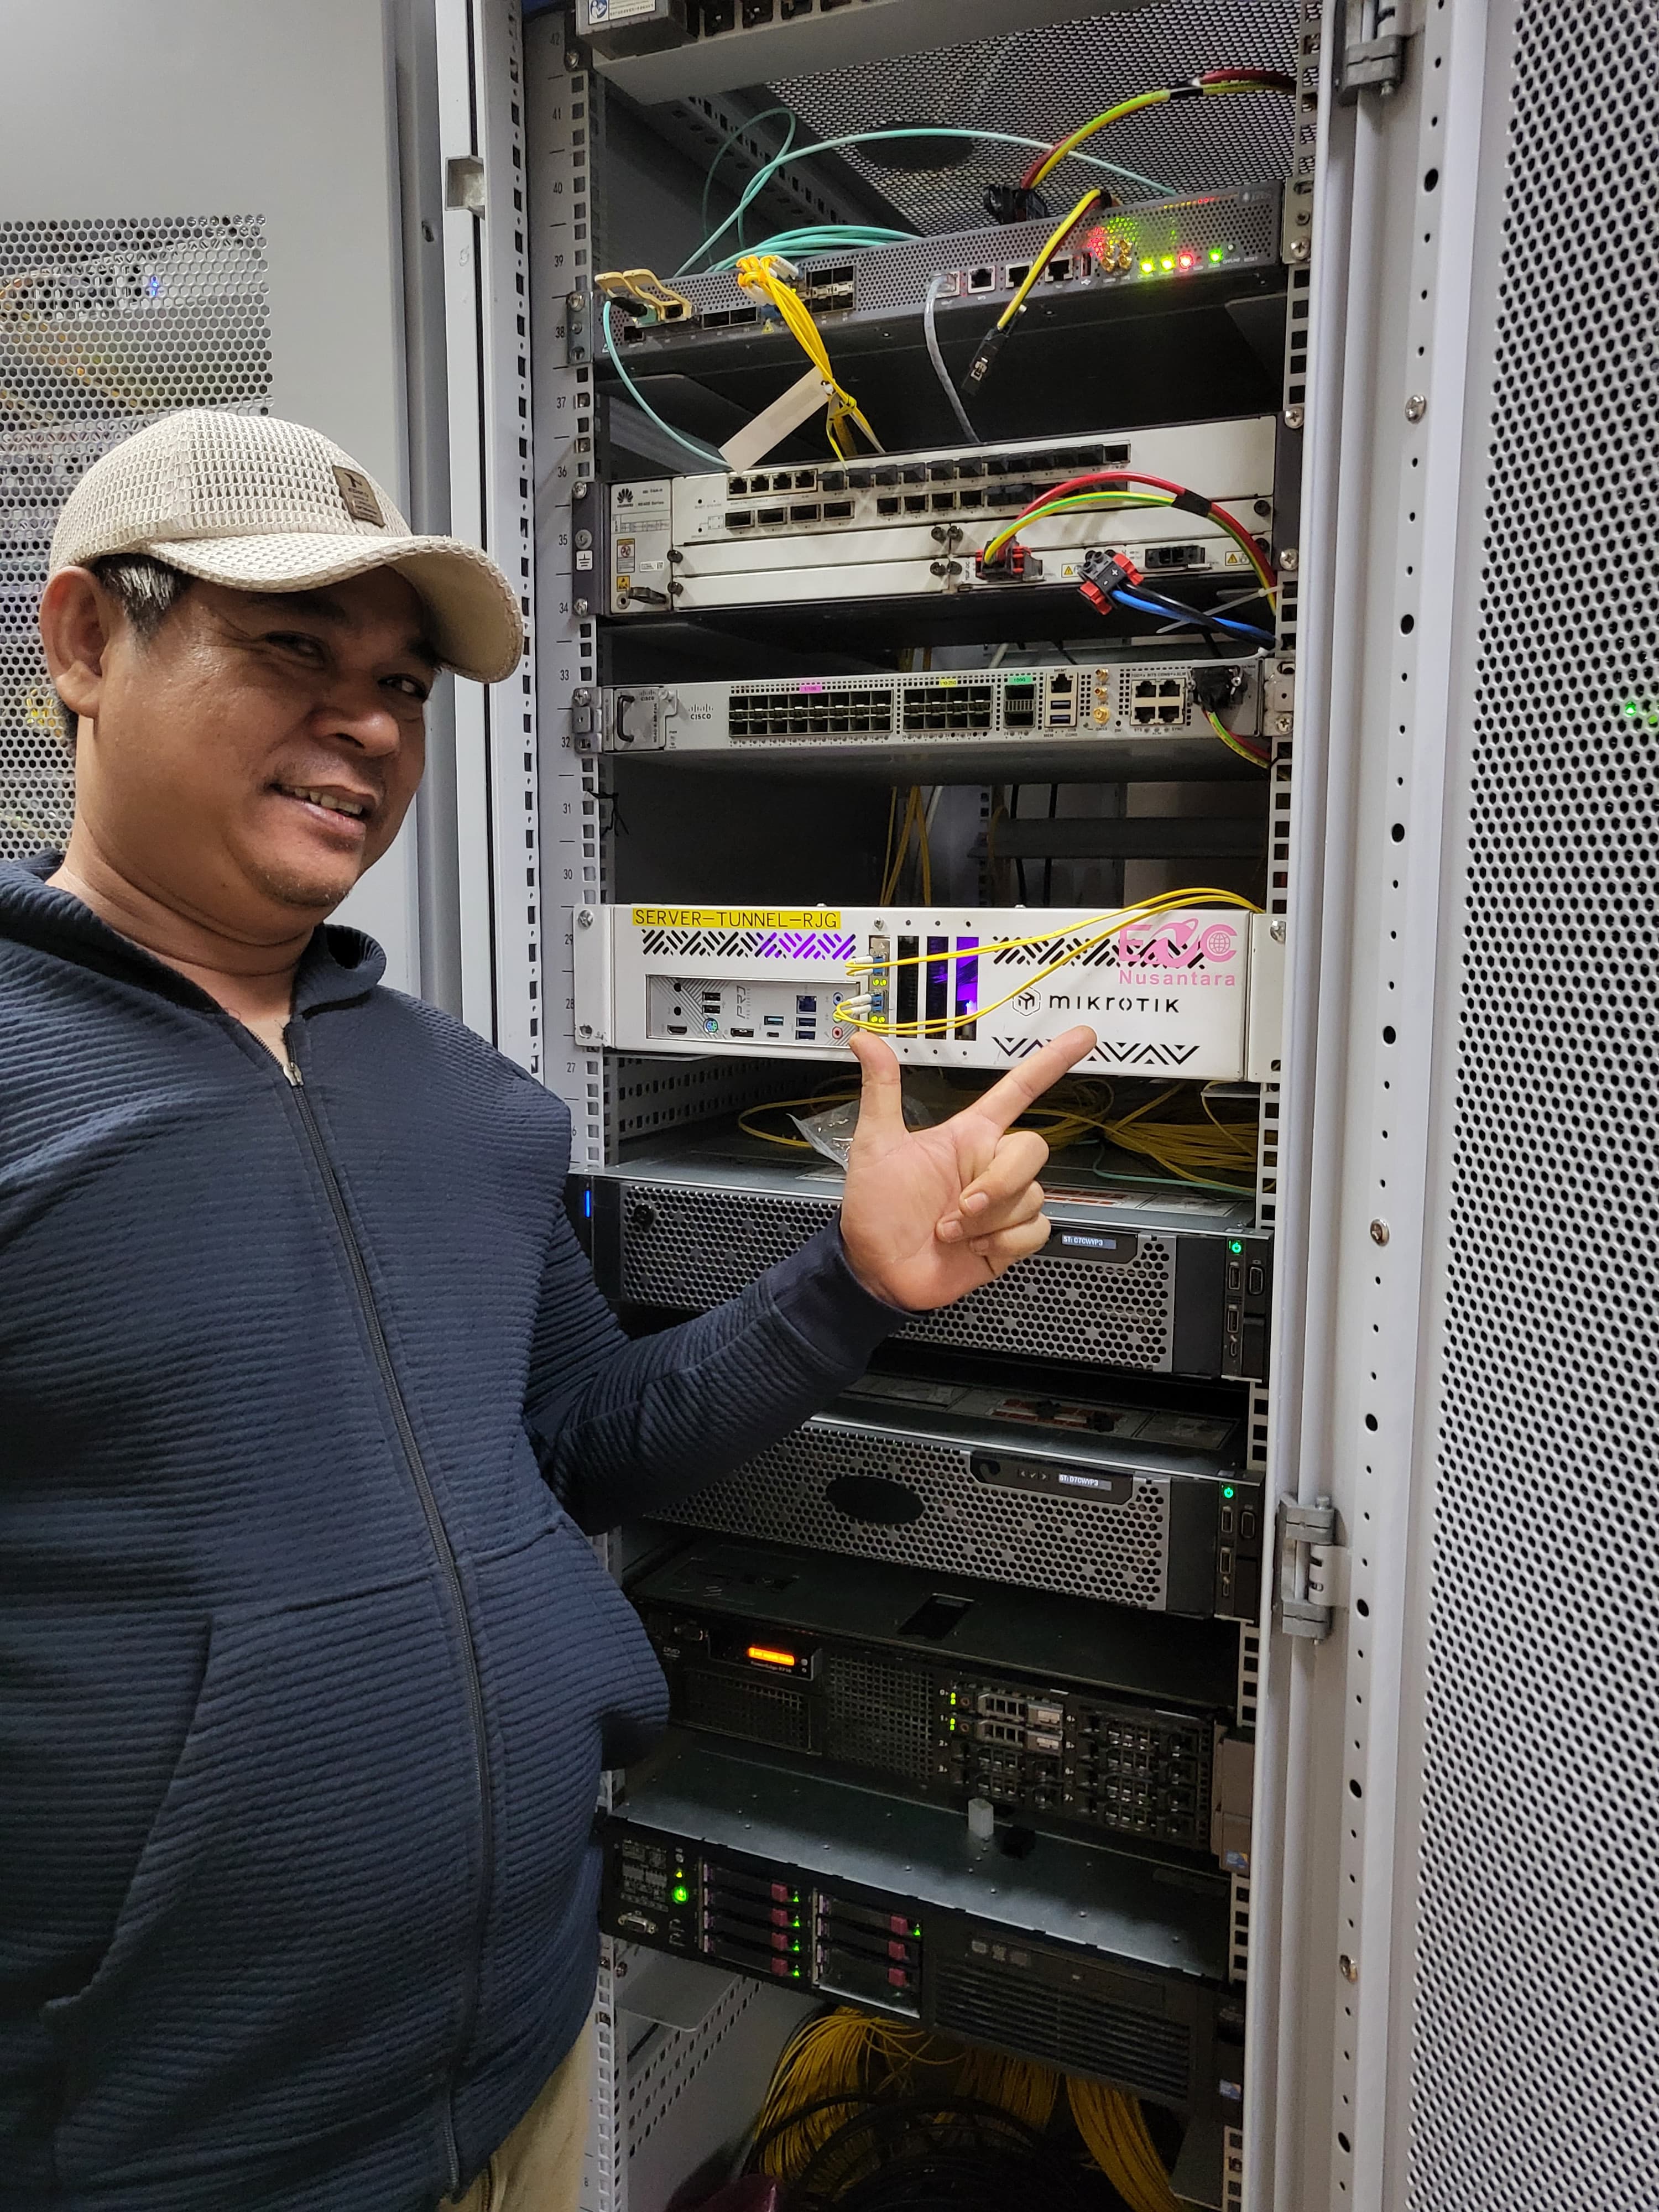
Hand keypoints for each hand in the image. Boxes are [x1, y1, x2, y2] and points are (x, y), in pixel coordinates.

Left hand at [838, 1025, 1097, 1310]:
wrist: (879, 1270)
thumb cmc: (876, 1208)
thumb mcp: (876, 1144)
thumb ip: (881, 1089)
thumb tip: (864, 1039)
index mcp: (968, 1136)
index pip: (1018, 1091)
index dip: (1049, 1062)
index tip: (1082, 1036)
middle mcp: (991, 1166)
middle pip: (1033, 1149)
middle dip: (1001, 1180)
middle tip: (963, 1204)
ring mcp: (1004, 1203)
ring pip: (1032, 1194)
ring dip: (988, 1219)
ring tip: (951, 1229)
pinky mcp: (1010, 1238)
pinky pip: (1036, 1229)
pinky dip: (1003, 1241)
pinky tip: (975, 1246)